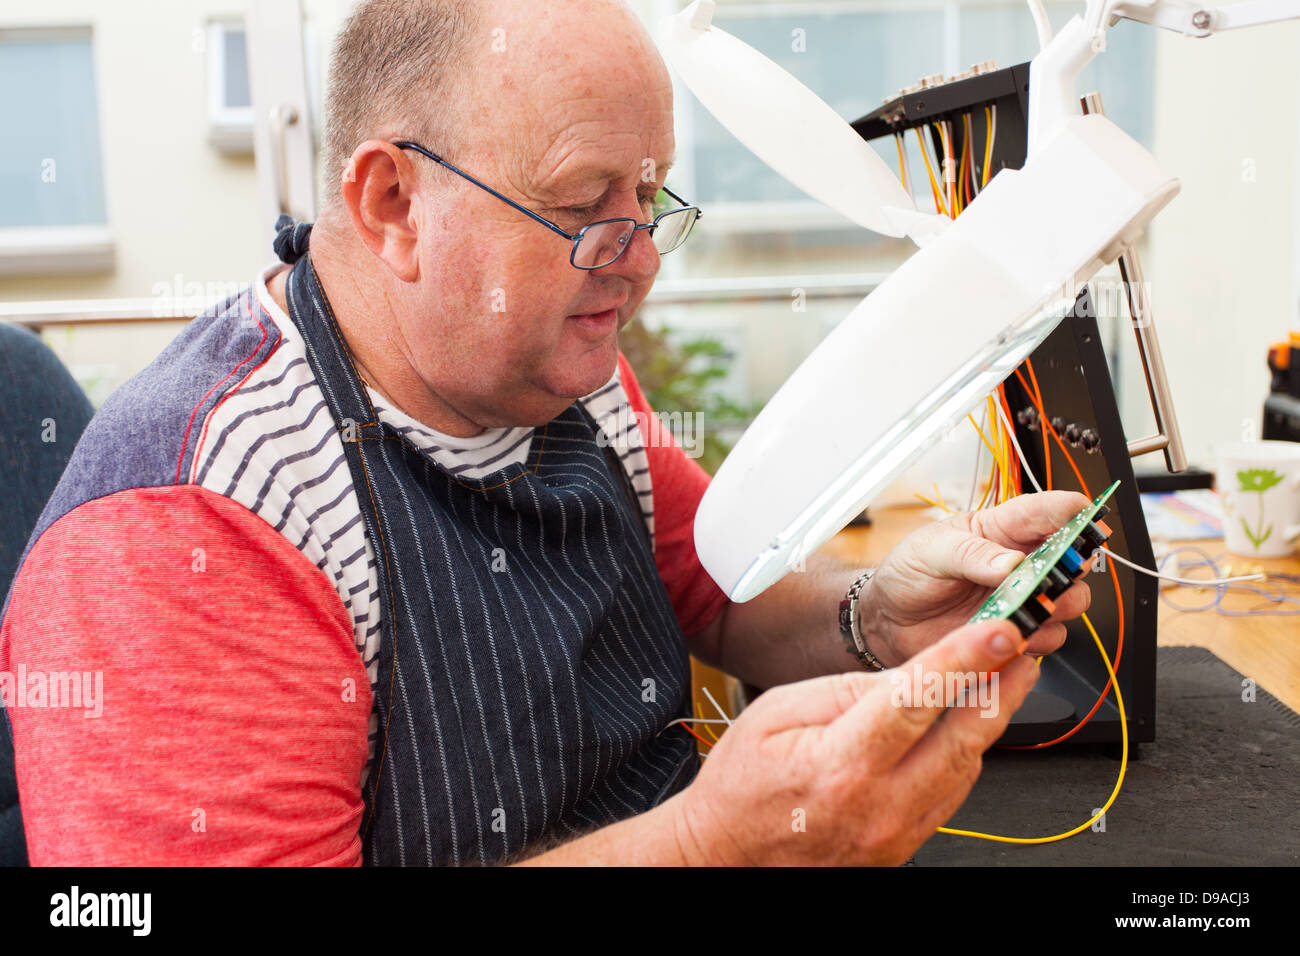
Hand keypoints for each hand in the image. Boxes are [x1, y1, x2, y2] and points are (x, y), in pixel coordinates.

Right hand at [671, 619, 1037, 865]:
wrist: (728, 855)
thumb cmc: (741, 786)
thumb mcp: (774, 714)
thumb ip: (842, 690)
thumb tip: (904, 675)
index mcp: (841, 765)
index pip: (916, 701)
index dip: (963, 660)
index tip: (999, 633)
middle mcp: (877, 805)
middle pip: (961, 739)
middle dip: (1001, 687)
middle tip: (1023, 649)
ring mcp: (895, 832)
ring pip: (965, 768)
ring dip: (991, 720)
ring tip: (1006, 678)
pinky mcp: (904, 845)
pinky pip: (951, 794)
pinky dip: (966, 754)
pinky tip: (969, 725)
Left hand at [860, 491, 1093, 665]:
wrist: (888, 620)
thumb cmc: (908, 573)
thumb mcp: (931, 551)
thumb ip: (971, 553)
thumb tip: (1012, 561)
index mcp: (999, 530)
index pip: (1042, 511)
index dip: (1069, 509)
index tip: (1085, 511)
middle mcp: (1019, 563)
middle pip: (1072, 560)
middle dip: (1073, 566)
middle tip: (1053, 573)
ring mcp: (1020, 599)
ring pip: (1069, 602)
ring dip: (1058, 605)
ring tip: (1030, 607)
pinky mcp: (1014, 632)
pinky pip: (1047, 638)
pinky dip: (1037, 638)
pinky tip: (1013, 633)